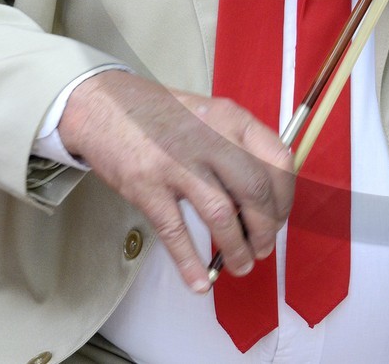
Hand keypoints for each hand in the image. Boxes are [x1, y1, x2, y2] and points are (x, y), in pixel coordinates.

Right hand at [58, 71, 293, 291]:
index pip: (278, 160)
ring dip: (237, 249)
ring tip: (241, 265)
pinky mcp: (147, 186)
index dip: (284, 197)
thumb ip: (239, 146)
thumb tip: (265, 195)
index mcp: (231, 118)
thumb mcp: (211, 116)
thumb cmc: (164, 116)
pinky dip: (191, 262)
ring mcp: (177, 162)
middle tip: (263, 247)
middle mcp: (209, 138)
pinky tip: (201, 282)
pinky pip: (176, 232)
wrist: (104, 106)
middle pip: (255, 191)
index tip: (279, 217)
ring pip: (221, 215)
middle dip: (266, 229)